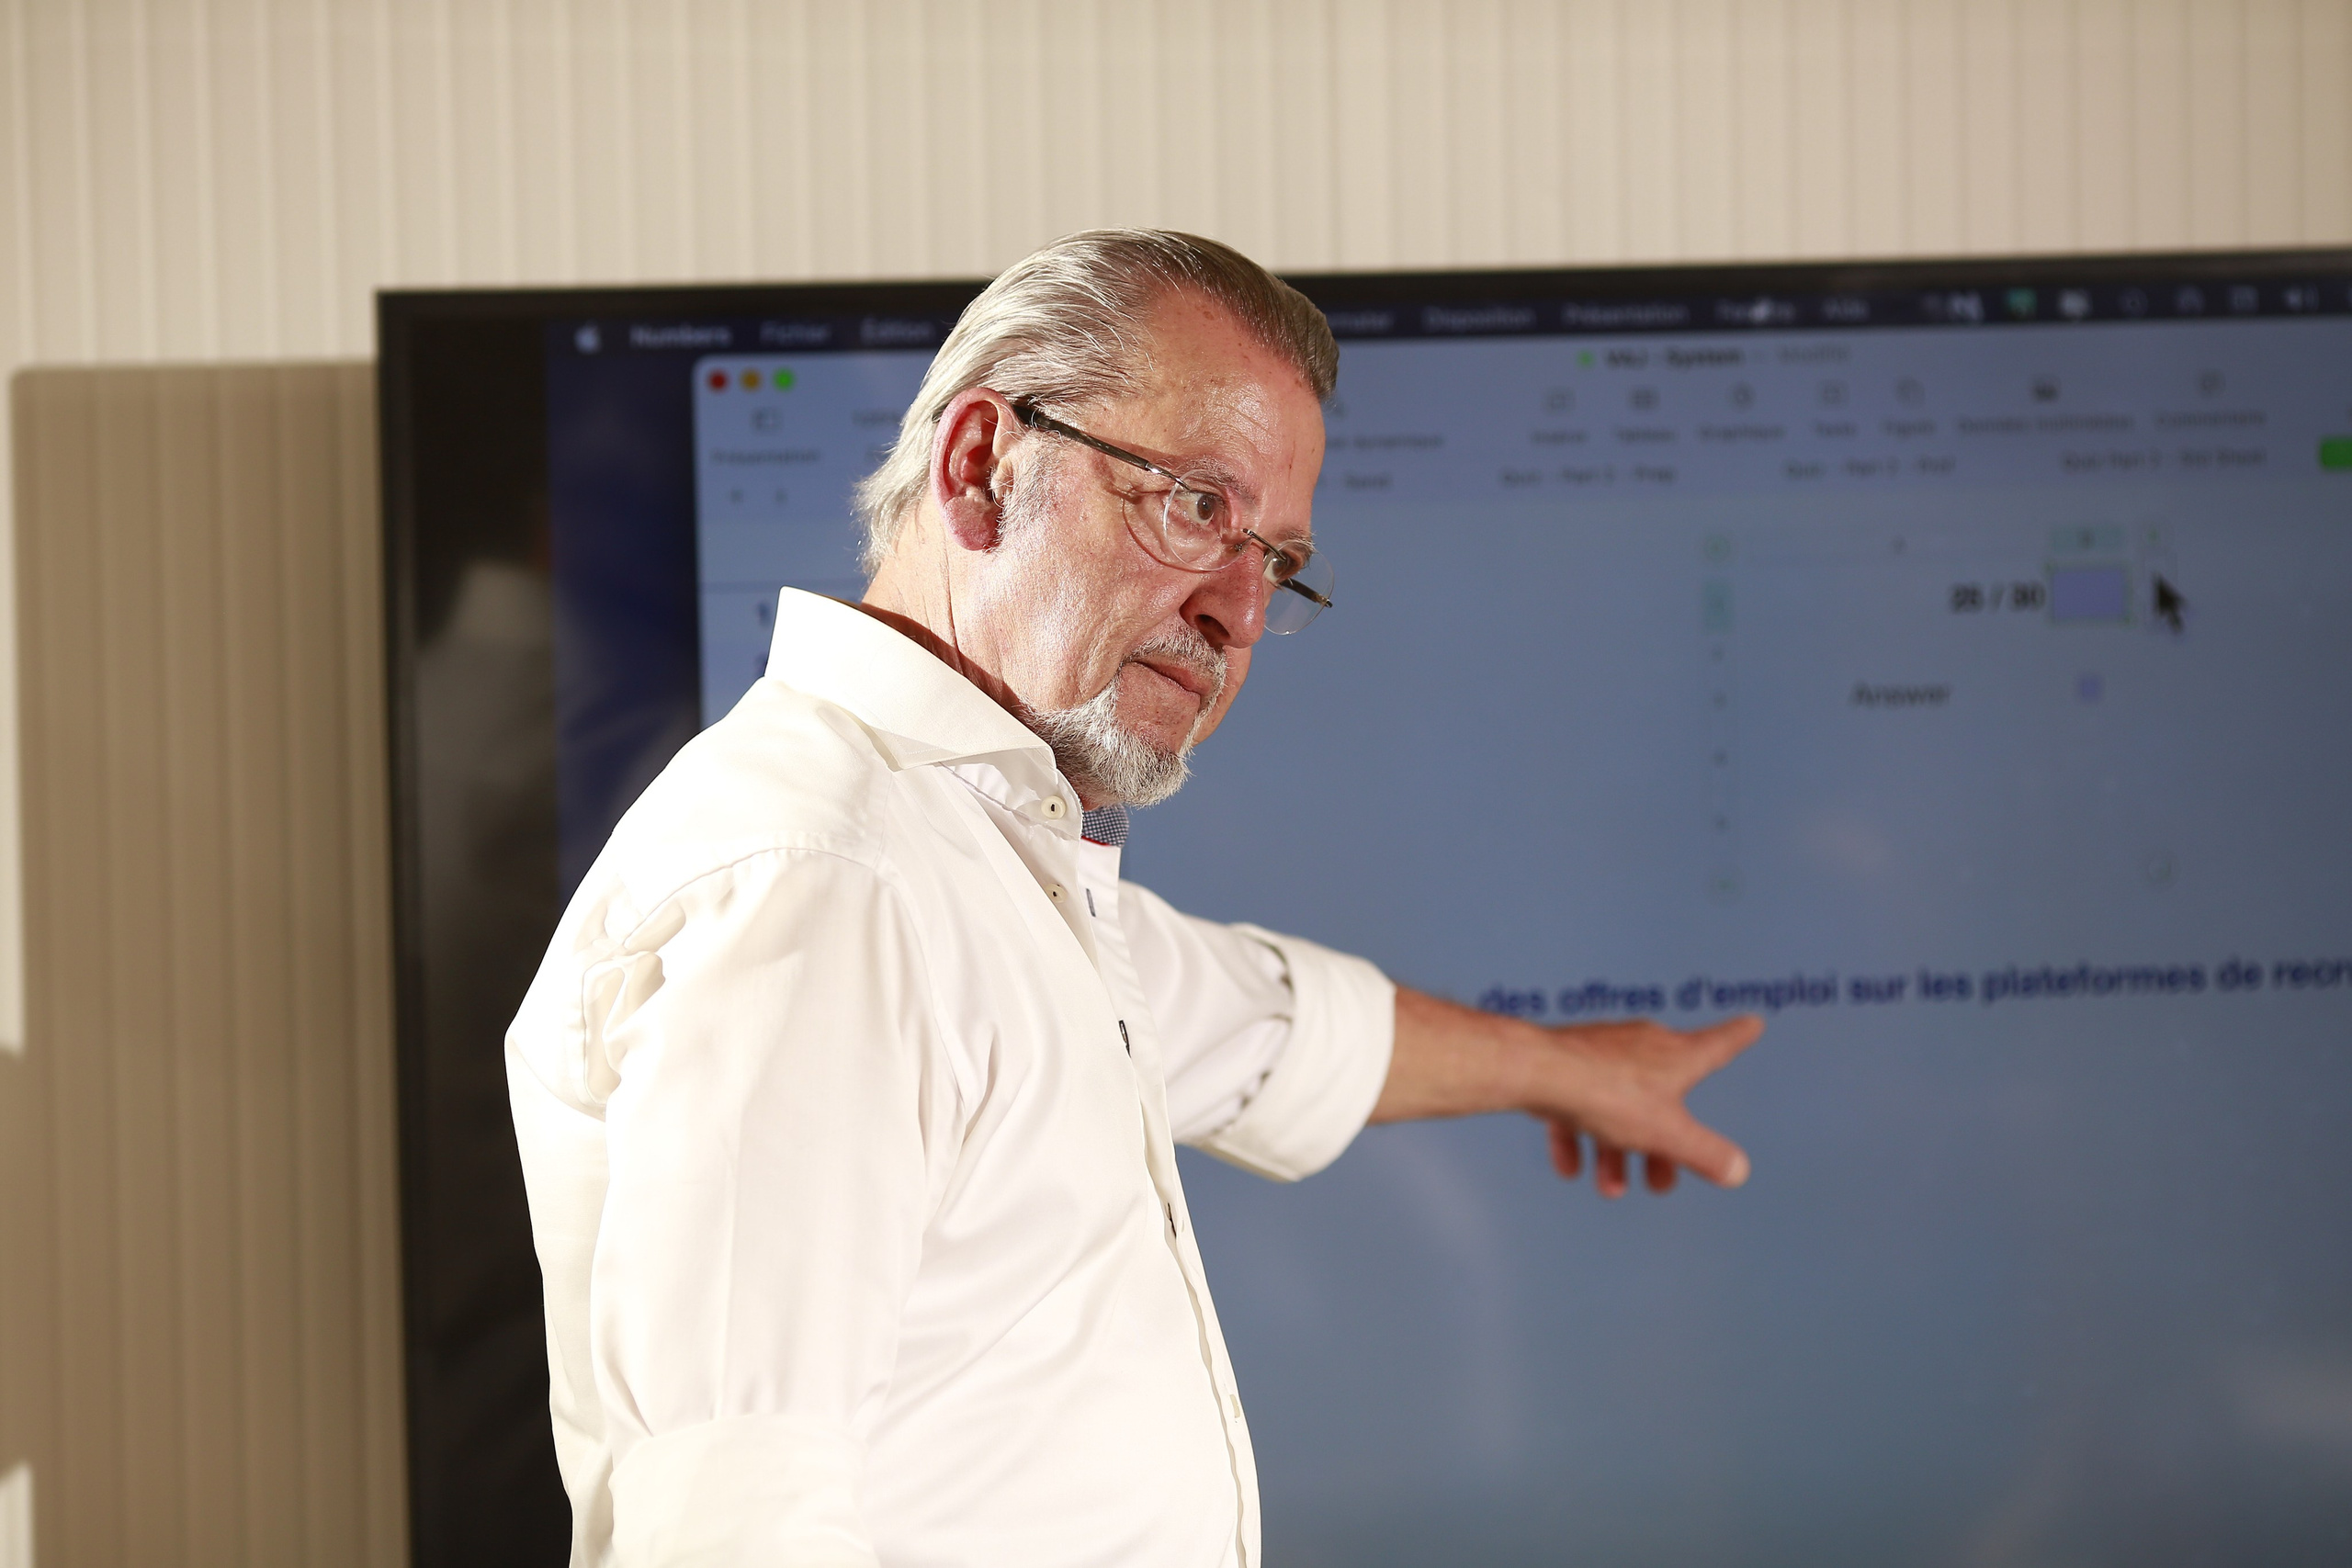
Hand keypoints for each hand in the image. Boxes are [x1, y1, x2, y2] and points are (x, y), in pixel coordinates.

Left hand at [1530, 1015, 1761, 1197]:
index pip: (1721, 1043)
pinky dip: (1576, 1137)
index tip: (1754, 1023)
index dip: (1740, 1035)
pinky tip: (1569, 1167)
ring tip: (1610, 1188)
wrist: (1535, 1071)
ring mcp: (1601, 1052)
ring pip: (1617, 1107)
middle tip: (1659, 1185)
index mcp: (1678, 1054)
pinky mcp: (1565, 1064)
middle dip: (1663, 1147)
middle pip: (1665, 1098)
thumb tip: (1739, 1170)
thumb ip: (1704, 1154)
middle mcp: (1643, 1045)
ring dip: (1616, 1153)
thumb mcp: (1667, 1134)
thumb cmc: (1606, 1092)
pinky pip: (1577, 1104)